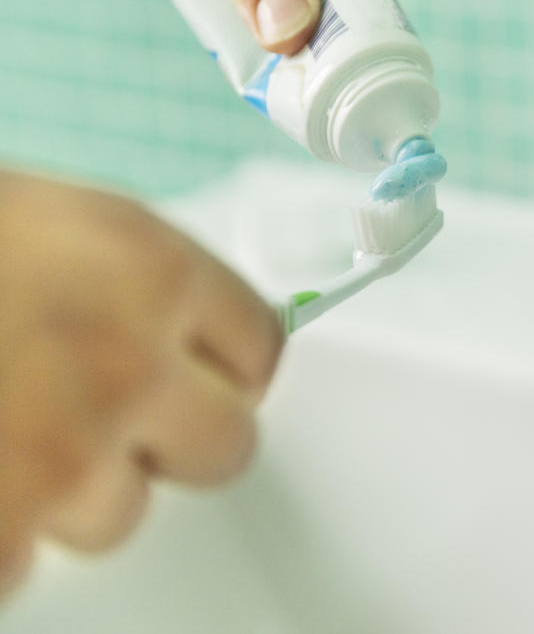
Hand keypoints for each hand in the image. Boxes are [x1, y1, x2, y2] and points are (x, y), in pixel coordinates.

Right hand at [0, 172, 282, 594]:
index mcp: (145, 269)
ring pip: (119, 514)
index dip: (224, 366)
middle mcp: (126, 367)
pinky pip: (20, 563)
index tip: (203, 376)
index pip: (258, 346)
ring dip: (65, 491)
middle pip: (224, 447)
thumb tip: (163, 331)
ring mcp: (61, 461)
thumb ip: (115, 282)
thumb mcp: (32, 221)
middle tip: (105, 421)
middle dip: (170, 442)